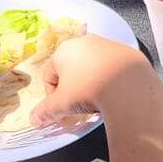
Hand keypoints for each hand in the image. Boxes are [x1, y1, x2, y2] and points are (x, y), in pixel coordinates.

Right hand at [30, 34, 157, 126]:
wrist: (128, 84)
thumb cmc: (88, 90)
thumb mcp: (62, 104)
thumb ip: (45, 111)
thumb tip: (34, 119)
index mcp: (64, 50)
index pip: (50, 74)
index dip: (52, 94)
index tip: (61, 108)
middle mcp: (84, 42)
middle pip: (70, 68)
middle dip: (72, 87)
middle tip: (78, 103)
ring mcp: (105, 43)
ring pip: (91, 65)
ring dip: (90, 80)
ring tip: (97, 98)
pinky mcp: (123, 50)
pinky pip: (110, 65)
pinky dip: (108, 76)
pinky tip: (112, 90)